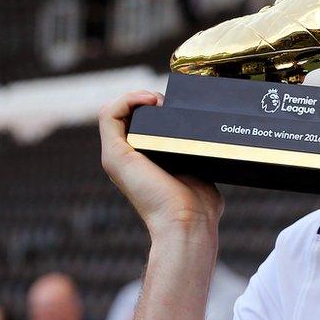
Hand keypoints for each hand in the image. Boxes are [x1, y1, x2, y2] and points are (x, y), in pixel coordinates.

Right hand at [98, 90, 222, 246]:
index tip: (178, 107)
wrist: (188, 222)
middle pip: (126, 114)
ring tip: (160, 101)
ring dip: (137, 97)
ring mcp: (117, 157)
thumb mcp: (199, 171)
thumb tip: (211, 143)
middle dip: (149, 100)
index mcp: (143, 162)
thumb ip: (197, 158)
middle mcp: (126, 159)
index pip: (137, 124)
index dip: (155, 108)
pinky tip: (150, 100)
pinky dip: (126, 99)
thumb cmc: (199, 206)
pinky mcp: (115, 155)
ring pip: (113, 111)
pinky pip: (107, 114)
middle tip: (171, 104)